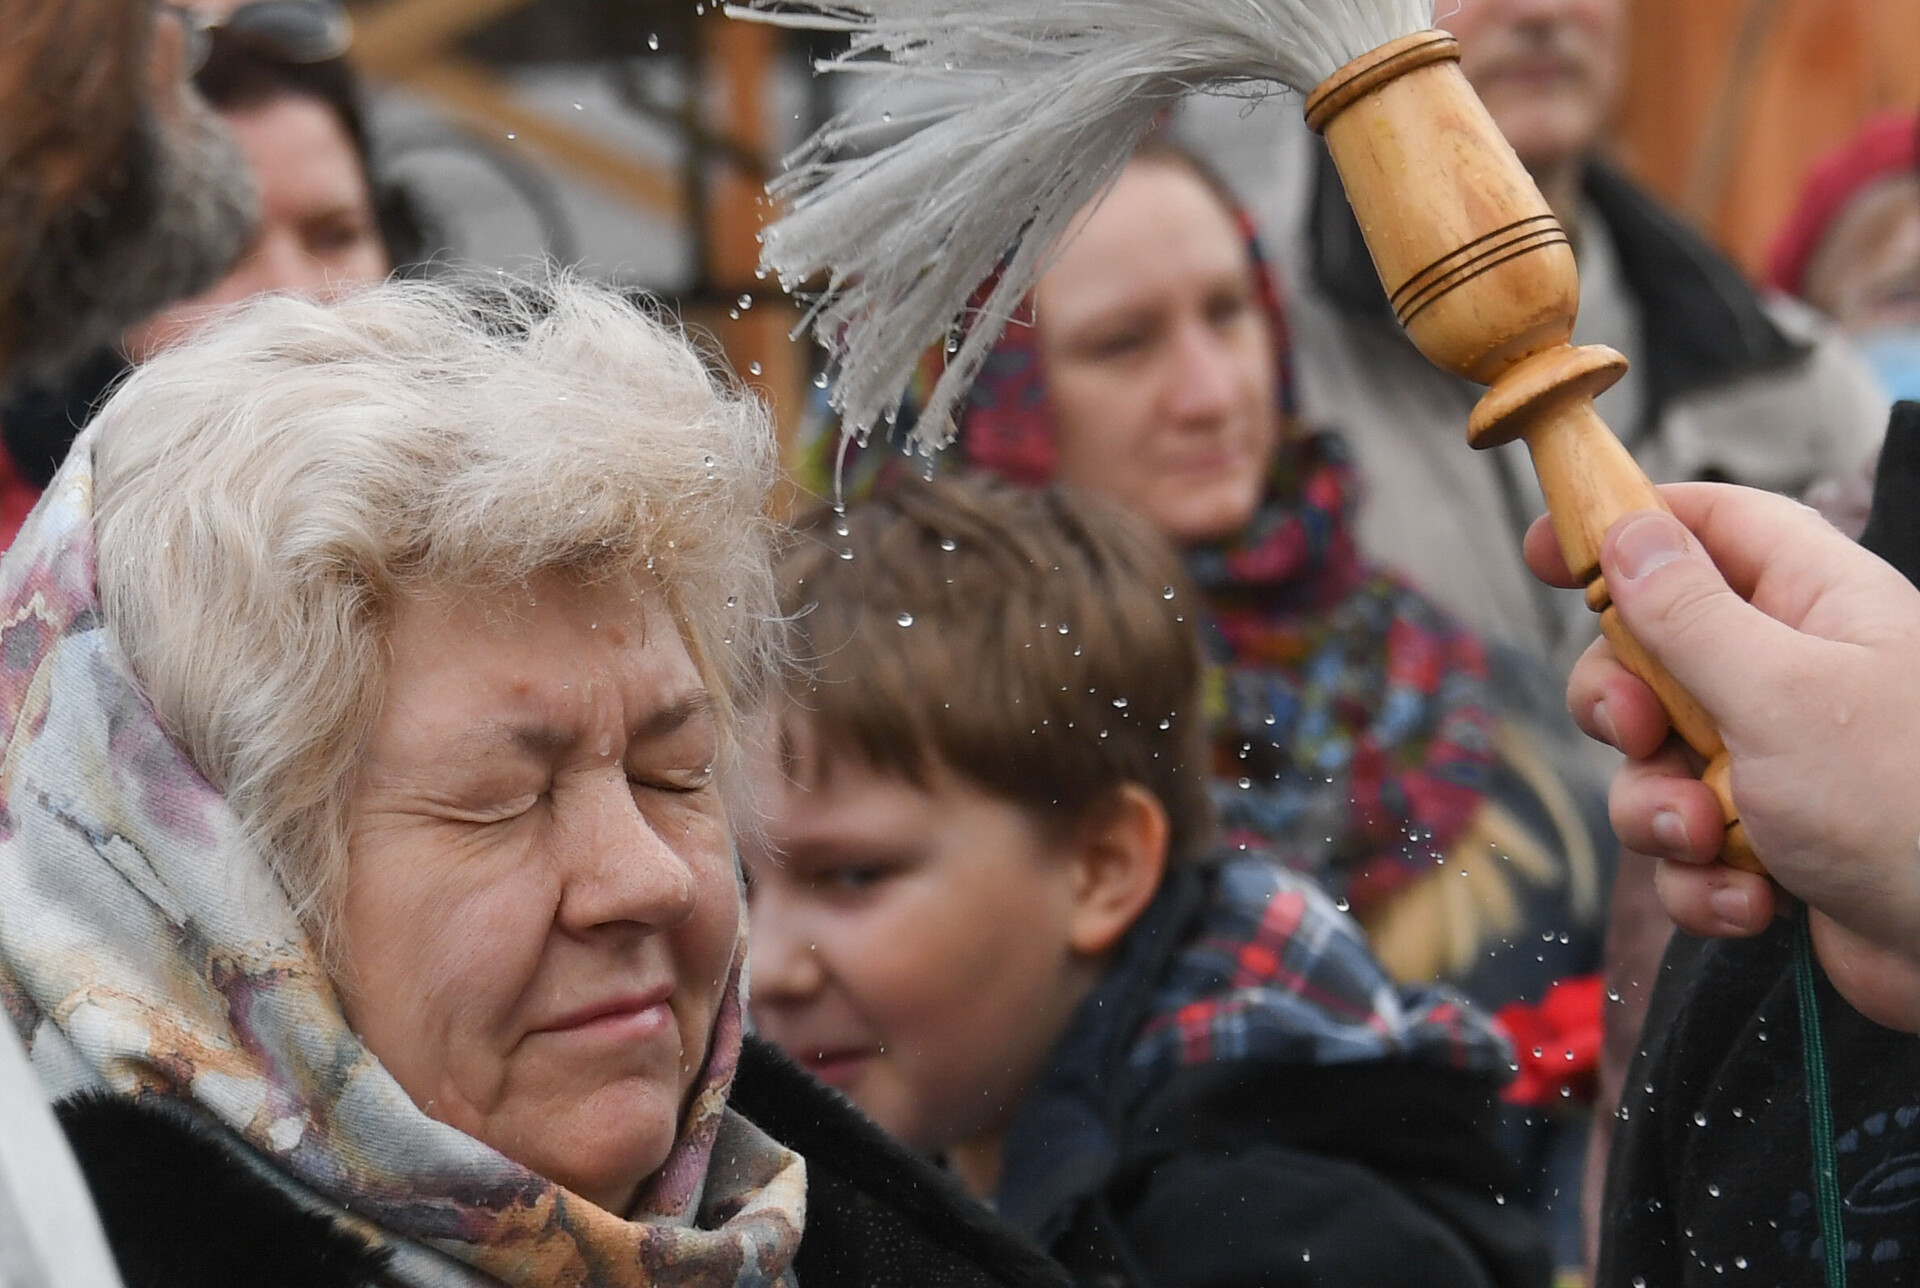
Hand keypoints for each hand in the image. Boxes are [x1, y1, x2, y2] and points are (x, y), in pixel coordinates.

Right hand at [1525, 483, 1919, 1029]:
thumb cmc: (1906, 802)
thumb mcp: (1780, 693)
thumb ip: (1689, 614)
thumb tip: (1628, 532)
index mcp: (1817, 604)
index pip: (1709, 526)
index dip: (1626, 526)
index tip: (1545, 550)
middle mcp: (1793, 673)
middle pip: (1652, 652)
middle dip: (1622, 704)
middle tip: (1637, 730)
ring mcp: (1778, 761)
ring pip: (1654, 762)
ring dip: (1660, 811)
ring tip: (1711, 840)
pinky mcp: (1767, 843)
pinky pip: (1685, 846)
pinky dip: (1702, 879)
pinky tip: (1754, 901)